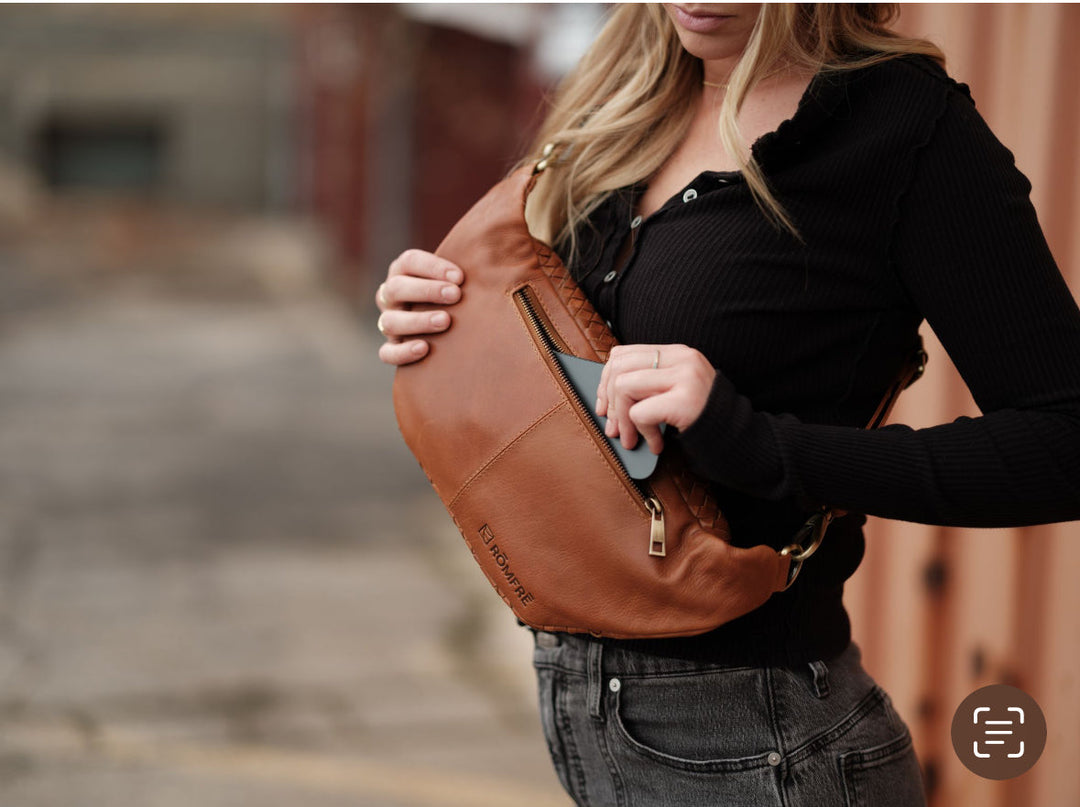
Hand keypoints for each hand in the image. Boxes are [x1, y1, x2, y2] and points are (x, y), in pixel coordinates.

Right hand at [376, 249, 463, 365]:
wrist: (449, 326)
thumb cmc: (457, 293)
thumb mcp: (459, 276)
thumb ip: (471, 264)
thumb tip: (502, 241)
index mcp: (404, 272)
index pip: (409, 261)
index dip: (432, 267)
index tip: (460, 276)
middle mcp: (391, 296)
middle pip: (396, 288)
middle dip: (427, 290)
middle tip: (455, 295)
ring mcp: (390, 322)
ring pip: (390, 321)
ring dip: (418, 320)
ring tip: (445, 321)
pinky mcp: (392, 349)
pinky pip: (387, 353)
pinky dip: (403, 352)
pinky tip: (424, 348)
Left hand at [595, 344, 715, 454]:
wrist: (740, 439)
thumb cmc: (702, 419)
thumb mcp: (675, 392)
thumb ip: (649, 385)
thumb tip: (605, 398)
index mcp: (677, 353)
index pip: (623, 354)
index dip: (605, 381)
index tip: (605, 407)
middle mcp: (682, 359)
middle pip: (619, 368)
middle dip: (609, 402)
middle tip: (615, 429)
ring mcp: (685, 378)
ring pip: (624, 386)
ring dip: (623, 420)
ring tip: (633, 439)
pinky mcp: (685, 401)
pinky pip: (640, 412)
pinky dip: (641, 432)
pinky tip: (656, 444)